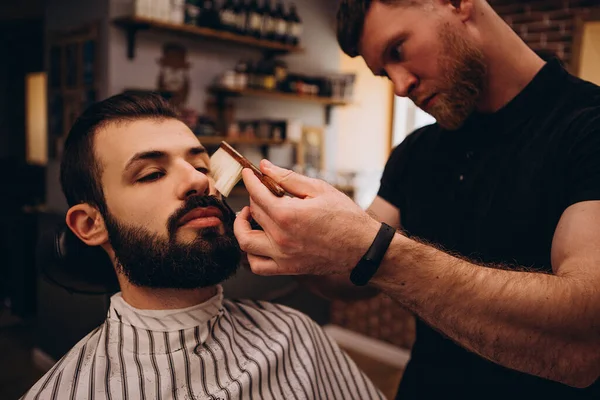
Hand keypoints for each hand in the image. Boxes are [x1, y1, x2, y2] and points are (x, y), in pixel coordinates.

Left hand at [233, 160, 380, 276]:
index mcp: (288, 215)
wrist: (363, 247)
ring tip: (250, 216)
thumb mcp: (319, 189)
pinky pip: (257, 266)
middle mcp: (281, 238)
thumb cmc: (346, 217)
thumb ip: (288, 178)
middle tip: (261, 191)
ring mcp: (282, 256)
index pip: (257, 194)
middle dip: (253, 198)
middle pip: (253, 214)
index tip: (248, 174)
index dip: (250, 181)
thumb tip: (265, 167)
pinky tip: (259, 240)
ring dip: (242, 227)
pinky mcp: (287, 268)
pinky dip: (251, 254)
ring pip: (246, 242)